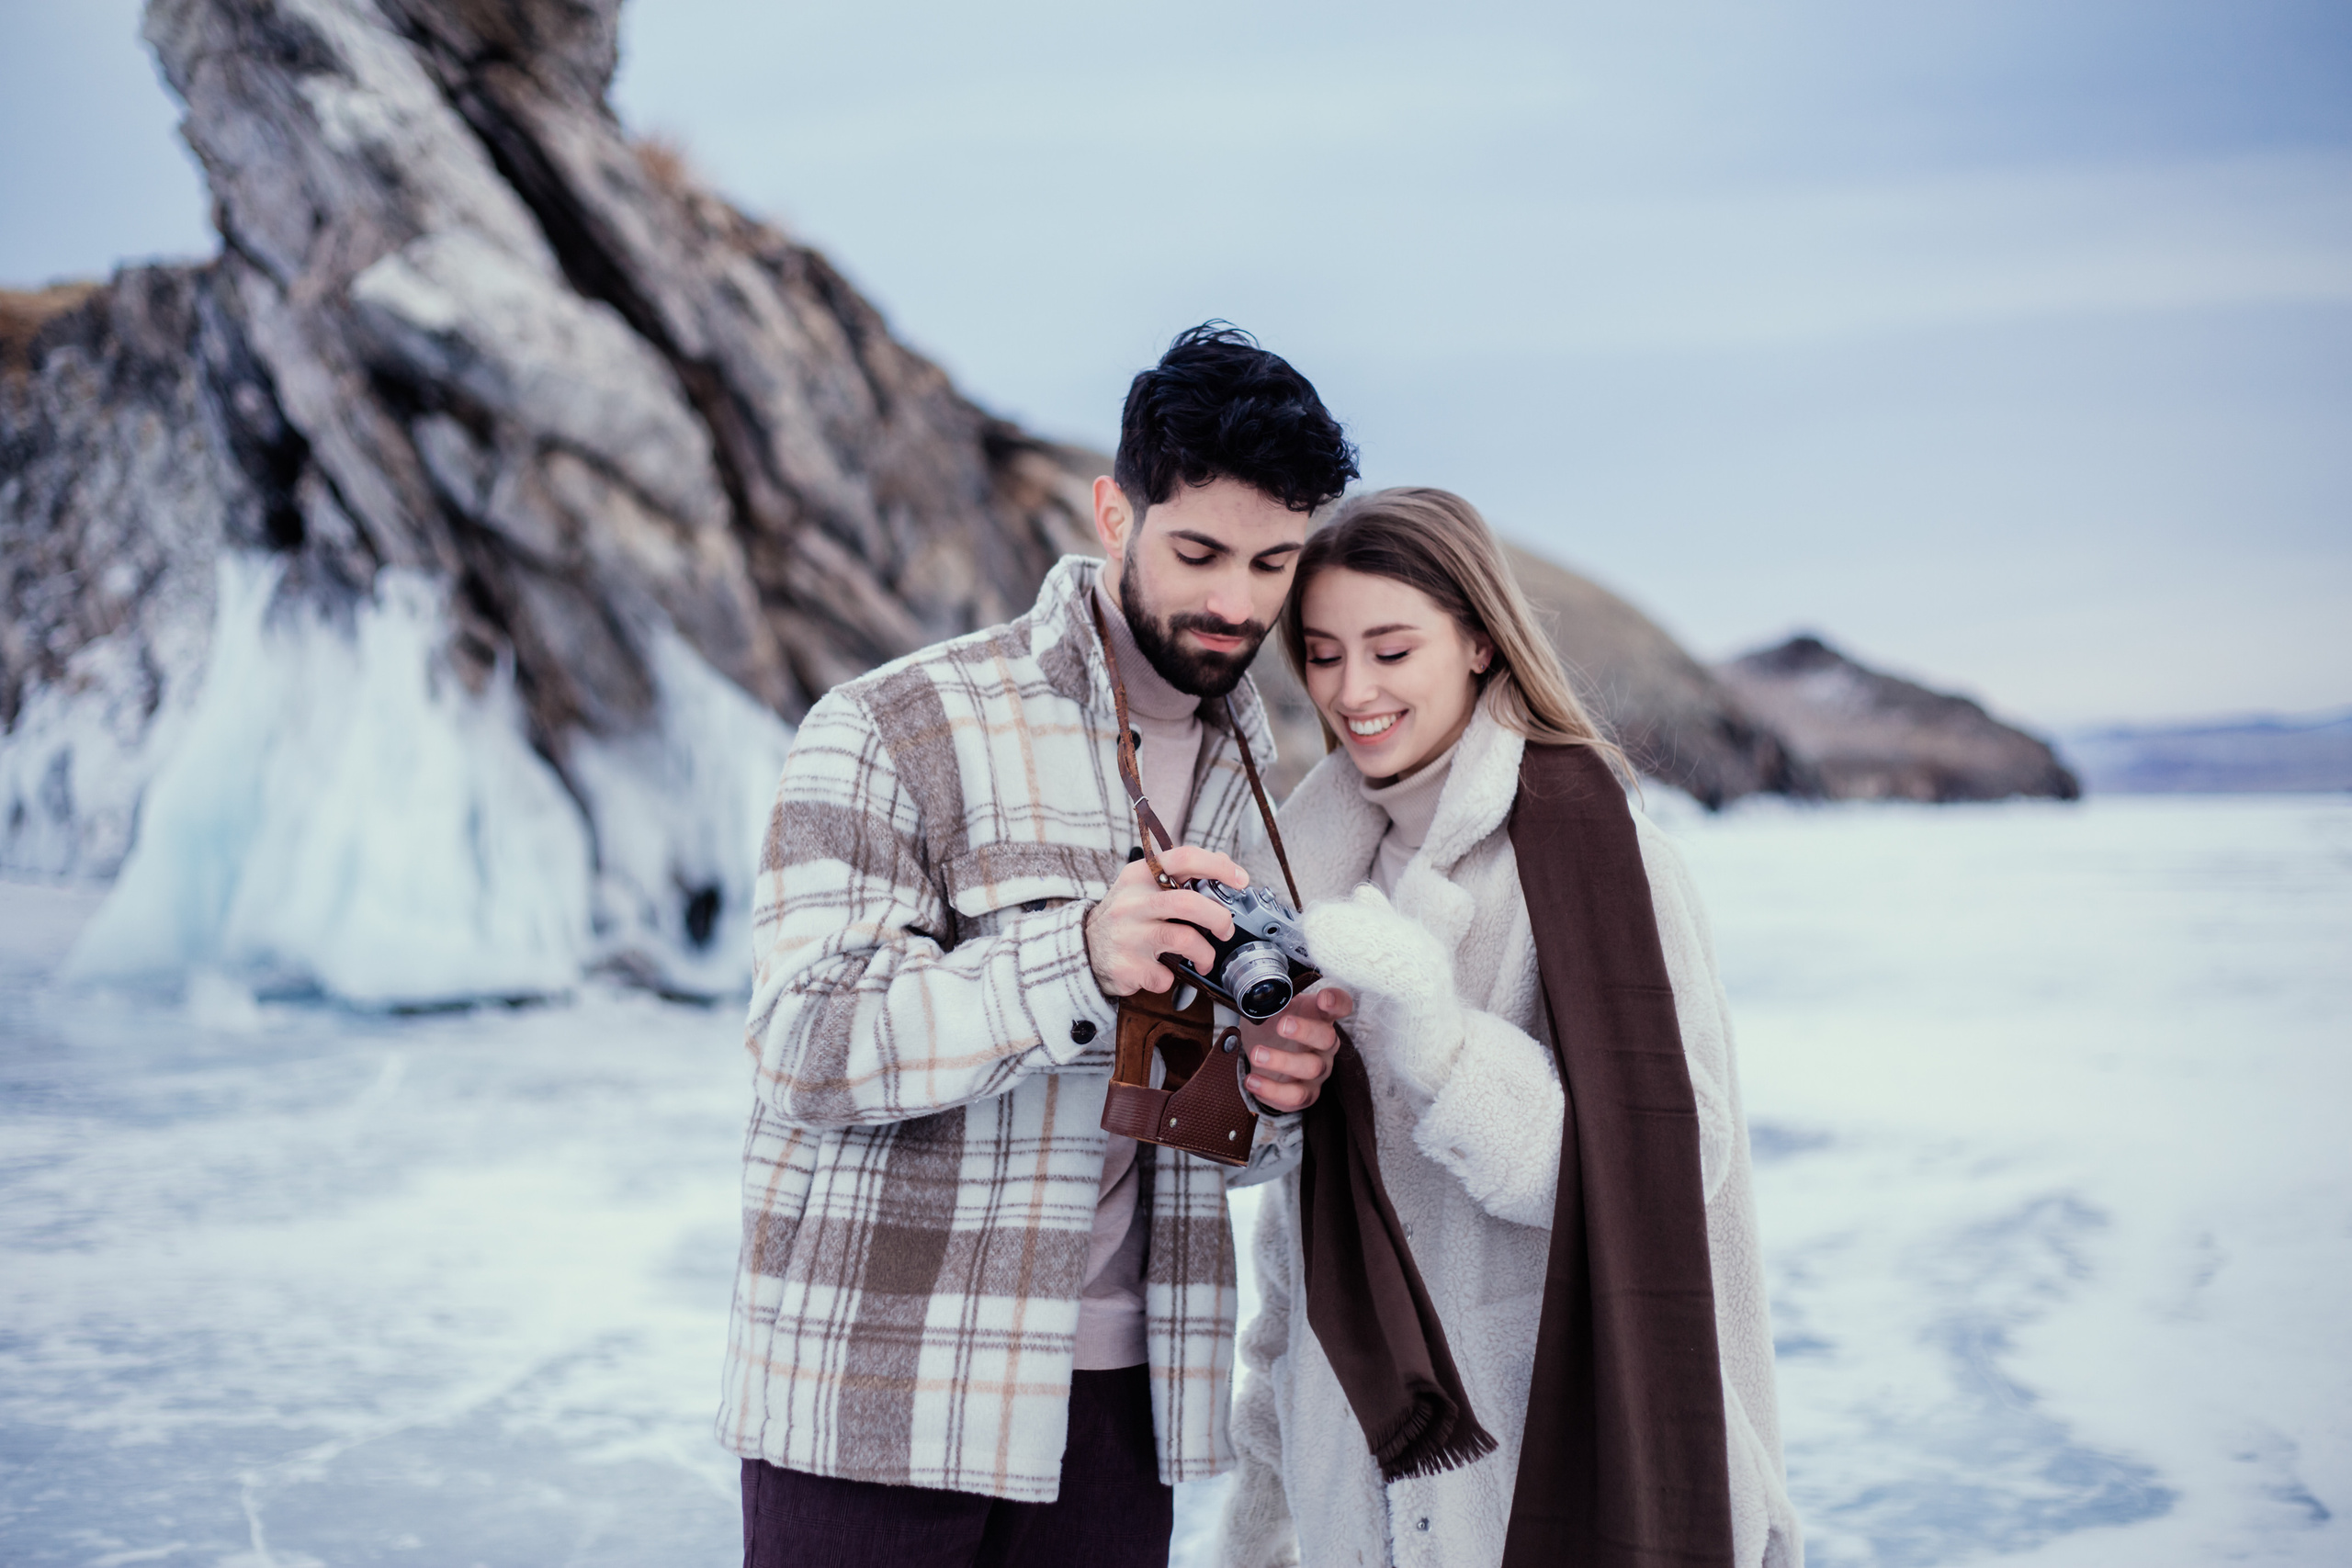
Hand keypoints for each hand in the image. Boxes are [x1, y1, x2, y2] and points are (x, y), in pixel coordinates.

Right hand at [1085, 845, 1250, 997]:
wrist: (1082, 950)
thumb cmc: (1125, 916)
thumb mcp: (1142, 886)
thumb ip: (1179, 874)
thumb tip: (1223, 863)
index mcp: (1140, 876)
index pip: (1184, 858)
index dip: (1218, 867)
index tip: (1241, 879)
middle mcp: (1132, 902)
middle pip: (1188, 903)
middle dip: (1218, 918)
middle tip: (1225, 929)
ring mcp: (1128, 935)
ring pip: (1184, 940)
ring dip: (1205, 953)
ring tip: (1204, 958)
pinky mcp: (1126, 966)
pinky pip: (1165, 975)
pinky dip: (1171, 978)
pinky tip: (1163, 972)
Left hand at [1238, 985, 1351, 1111]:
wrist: (1263, 1055)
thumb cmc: (1272, 1027)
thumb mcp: (1272, 1008)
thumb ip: (1272, 999)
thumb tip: (1260, 993)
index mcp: (1320, 1017)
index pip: (1341, 1006)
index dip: (1337, 1002)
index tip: (1324, 998)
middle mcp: (1324, 1045)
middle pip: (1327, 1039)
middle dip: (1306, 1031)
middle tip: (1282, 1025)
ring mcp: (1317, 1070)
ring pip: (1311, 1068)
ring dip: (1282, 1061)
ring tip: (1256, 1054)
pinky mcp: (1306, 1094)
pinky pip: (1295, 1097)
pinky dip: (1272, 1090)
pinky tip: (1252, 1079)